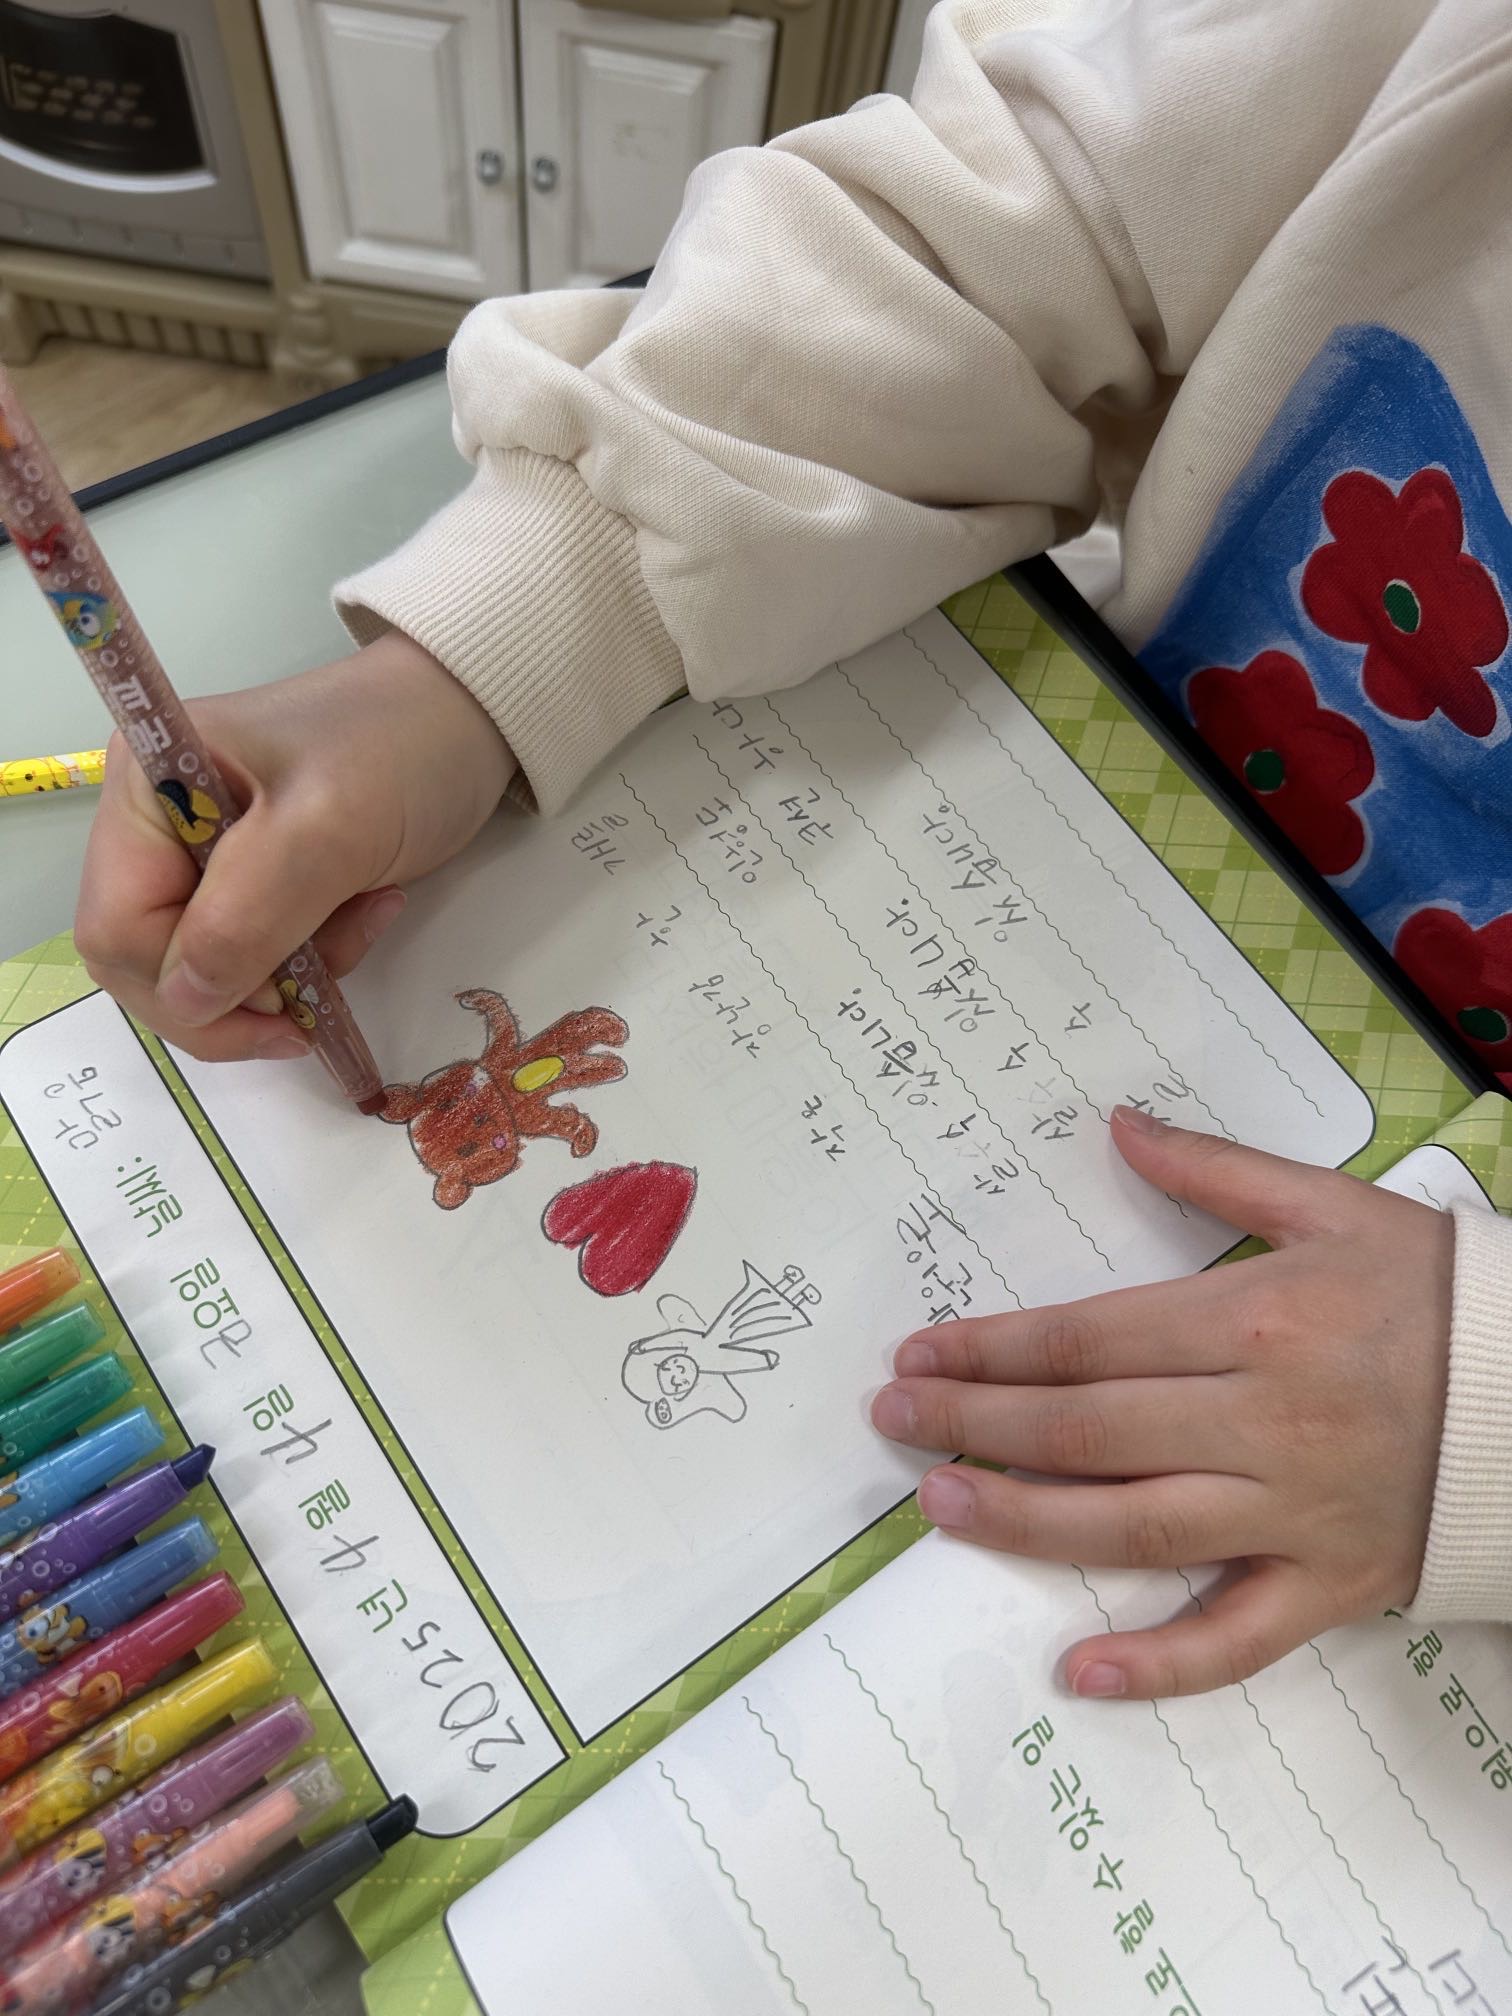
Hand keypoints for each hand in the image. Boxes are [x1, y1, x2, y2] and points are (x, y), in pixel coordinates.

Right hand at [75, 632, 513, 1061]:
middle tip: (321, 980)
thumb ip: (246, 918)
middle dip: (239, 990)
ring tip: (365, 918)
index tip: (280, 1007)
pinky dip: (312, 953)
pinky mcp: (252, 872)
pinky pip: (256, 949)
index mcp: (144, 788)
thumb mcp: (326, 832)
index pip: (118, 931)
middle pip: (150, 958)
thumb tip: (185, 999)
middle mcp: (154, 818)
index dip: (185, 989)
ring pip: (208, 966)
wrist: (469, 714)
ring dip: (289, 973)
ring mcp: (200, 847)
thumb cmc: (399, 751)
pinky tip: (368, 908)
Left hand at [871, 1107, 1453, 1699]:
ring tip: (937, 1504)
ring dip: (1024, 1522)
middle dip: (975, 1424)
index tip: (921, 1352)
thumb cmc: (1434, 1291)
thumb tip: (1116, 1123)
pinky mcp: (1332, 1583)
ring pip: (1133, 1528)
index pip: (1088, 1341)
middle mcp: (1262, 1423)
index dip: (993, 1349)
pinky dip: (1160, 1664)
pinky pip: (1238, 1639)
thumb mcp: (1334, 1204)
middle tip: (894, 1421)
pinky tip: (1079, 1670)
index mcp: (1254, 1323)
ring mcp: (1294, 1513)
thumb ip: (1215, 1169)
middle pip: (1087, 1432)